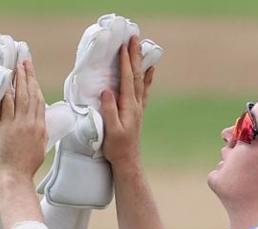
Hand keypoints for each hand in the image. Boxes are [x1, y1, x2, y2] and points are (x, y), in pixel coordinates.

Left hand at [0, 60, 47, 187]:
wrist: (16, 178)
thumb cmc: (25, 168)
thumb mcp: (39, 149)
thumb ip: (40, 134)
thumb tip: (39, 125)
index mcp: (41, 128)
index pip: (39, 101)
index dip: (36, 85)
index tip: (32, 73)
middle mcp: (32, 123)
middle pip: (32, 94)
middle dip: (29, 75)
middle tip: (25, 59)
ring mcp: (20, 124)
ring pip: (22, 95)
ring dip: (20, 78)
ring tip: (18, 64)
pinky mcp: (7, 127)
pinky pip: (8, 104)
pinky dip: (8, 90)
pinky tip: (7, 79)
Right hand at [100, 35, 154, 170]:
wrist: (128, 162)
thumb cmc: (116, 148)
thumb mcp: (111, 130)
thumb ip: (110, 110)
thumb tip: (107, 90)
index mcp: (129, 106)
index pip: (127, 79)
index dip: (125, 62)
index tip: (123, 46)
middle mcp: (136, 104)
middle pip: (136, 75)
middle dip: (134, 55)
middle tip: (134, 37)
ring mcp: (138, 107)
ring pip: (141, 79)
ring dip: (140, 62)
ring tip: (141, 47)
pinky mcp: (137, 111)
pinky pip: (143, 89)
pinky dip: (147, 77)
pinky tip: (149, 70)